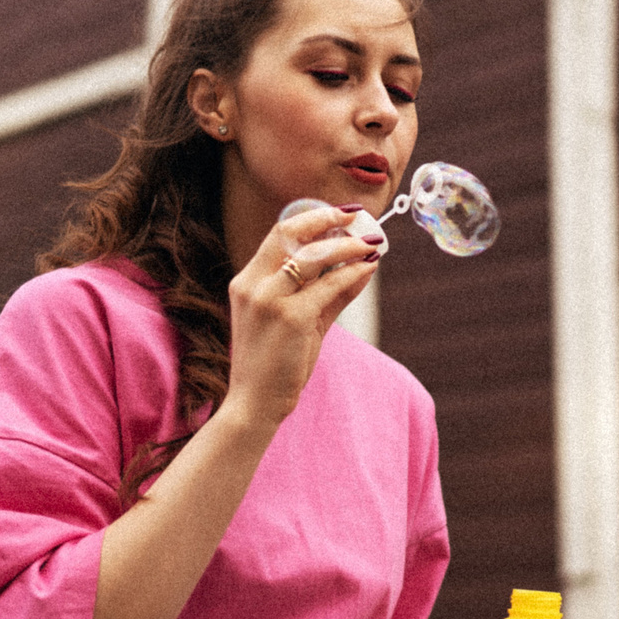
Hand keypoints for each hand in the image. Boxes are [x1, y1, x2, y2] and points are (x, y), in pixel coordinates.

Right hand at [222, 201, 380, 428]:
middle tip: (357, 216)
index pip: (278, 235)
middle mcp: (253, 284)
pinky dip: (351, 273)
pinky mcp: (291, 317)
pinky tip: (367, 269)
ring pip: (314, 254)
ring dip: (347, 244)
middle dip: (327, 218)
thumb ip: (328, 294)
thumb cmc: (275, 365)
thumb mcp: (300, 322)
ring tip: (371, 243)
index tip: (340, 213)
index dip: (311, 217)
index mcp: (247, 281)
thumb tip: (362, 267)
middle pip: (290, 232)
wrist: (254, 404)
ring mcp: (269, 299)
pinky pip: (329, 285)